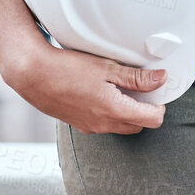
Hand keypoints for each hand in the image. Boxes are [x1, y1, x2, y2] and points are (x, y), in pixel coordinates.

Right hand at [0, 41, 166, 134]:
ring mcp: (89, 126)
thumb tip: (161, 79)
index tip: (158, 90)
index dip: (160, 105)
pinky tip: (103, 93)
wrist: (32, 75)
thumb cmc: (68, 69)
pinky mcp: (78, 124)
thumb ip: (137, 78)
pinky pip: (103, 124)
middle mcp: (102, 124)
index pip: (152, 120)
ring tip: (122, 88)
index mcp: (114, 110)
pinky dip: (110, 113)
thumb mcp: (108, 68)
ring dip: (128, 112)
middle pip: (138, 126)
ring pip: (120, 126)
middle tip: (143, 88)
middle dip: (146, 110)